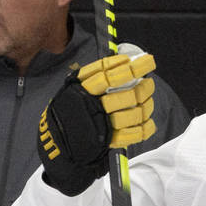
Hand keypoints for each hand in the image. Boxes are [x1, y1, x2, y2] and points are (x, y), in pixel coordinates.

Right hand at [38, 44, 156, 195]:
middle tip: (148, 83)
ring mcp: (103, 125)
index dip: (132, 68)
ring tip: (147, 100)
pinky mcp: (110, 141)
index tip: (147, 62)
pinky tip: (147, 121)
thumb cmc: (68, 112)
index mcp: (83, 90)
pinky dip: (145, 127)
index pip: (110, 74)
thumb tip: (124, 63)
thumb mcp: (72, 89)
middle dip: (144, 87)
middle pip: (128, 95)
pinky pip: (135, 134)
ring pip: (134, 113)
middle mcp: (94, 106)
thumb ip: (93, 77)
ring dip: (146, 106)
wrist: (57, 144)